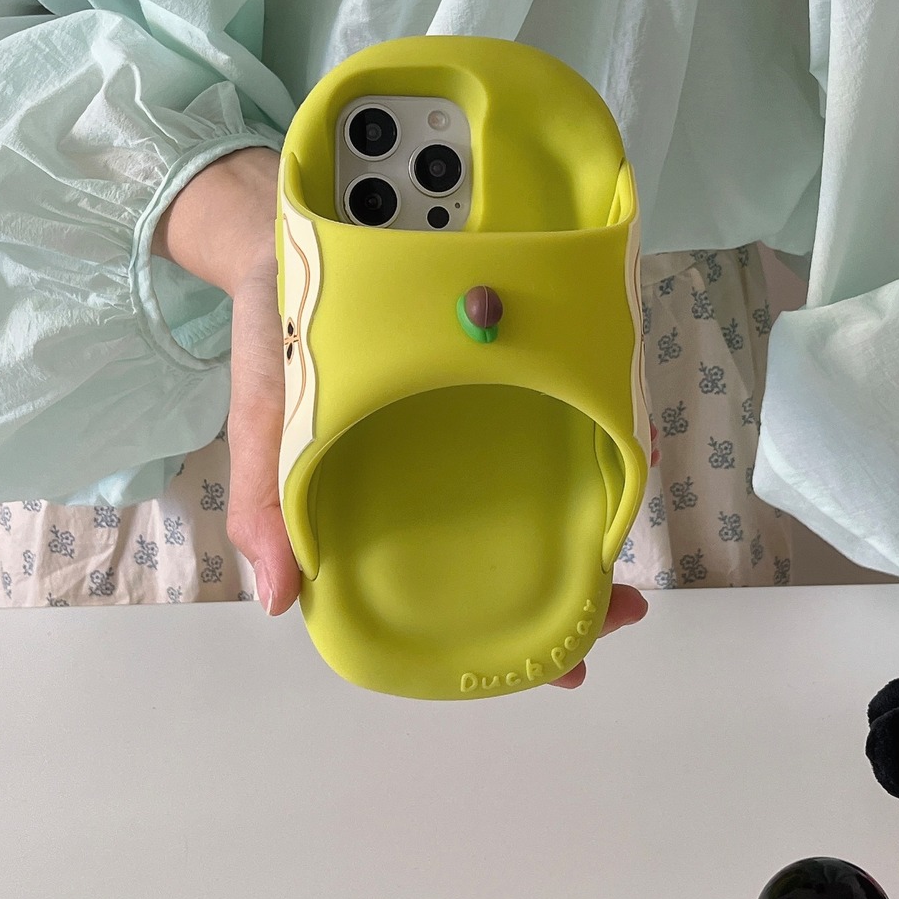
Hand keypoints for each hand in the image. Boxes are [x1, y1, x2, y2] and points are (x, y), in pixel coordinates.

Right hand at [157, 146, 657, 683]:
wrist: (284, 231)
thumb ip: (267, 499)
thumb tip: (277, 601)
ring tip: (635, 551)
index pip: (453, 596)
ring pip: (541, 493)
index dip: (510, 642)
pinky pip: (548, 416)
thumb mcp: (264, 414)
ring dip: (591, 522)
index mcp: (382, 508)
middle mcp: (437, 478)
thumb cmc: (273, 335)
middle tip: (627, 609)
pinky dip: (587, 439)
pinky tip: (623, 454)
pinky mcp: (494, 373)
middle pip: (513, 550)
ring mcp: (471, 426)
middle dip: (574, 588)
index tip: (571, 667)